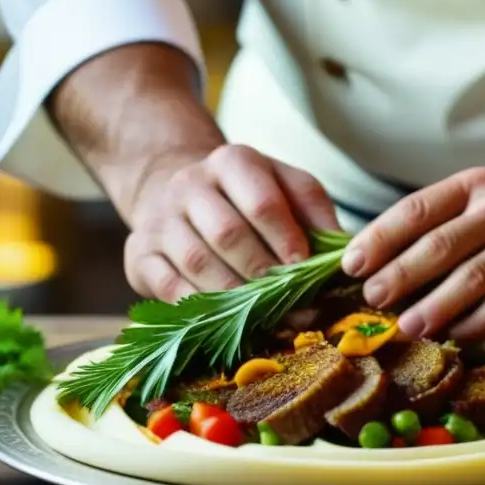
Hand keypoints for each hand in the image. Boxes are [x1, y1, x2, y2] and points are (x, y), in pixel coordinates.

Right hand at [123, 144, 340, 301]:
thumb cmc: (247, 197)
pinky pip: (168, 287)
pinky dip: (201, 309)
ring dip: (237, 297)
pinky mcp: (139, 253)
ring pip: (198, 263)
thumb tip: (345, 253)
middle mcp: (190, 184)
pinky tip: (227, 322)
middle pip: (229, 235)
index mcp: (233, 161)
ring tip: (267, 319)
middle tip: (294, 307)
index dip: (287, 241)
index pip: (262, 202)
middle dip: (265, 276)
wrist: (180, 192)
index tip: (306, 270)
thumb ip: (315, 213)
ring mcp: (160, 219)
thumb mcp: (286, 187)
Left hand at [340, 167, 484, 344]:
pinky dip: (483, 332)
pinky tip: (463, 339)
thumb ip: (443, 217)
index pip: (418, 210)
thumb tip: (381, 260)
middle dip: (400, 280)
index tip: (351, 265)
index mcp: (481, 185)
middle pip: (442, 251)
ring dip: (436, 313)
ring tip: (410, 327)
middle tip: (374, 303)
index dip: (379, 239)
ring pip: (476, 288)